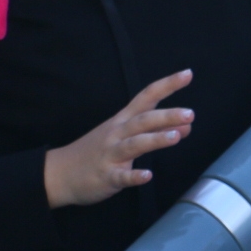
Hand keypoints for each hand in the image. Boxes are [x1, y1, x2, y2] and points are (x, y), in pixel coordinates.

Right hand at [43, 70, 194, 208]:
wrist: (60, 172)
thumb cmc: (98, 151)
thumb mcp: (126, 136)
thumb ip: (156, 130)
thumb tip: (186, 127)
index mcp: (123, 120)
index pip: (147, 97)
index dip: (167, 85)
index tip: (188, 74)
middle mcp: (117, 133)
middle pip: (143, 120)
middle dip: (166, 115)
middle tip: (190, 113)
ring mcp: (111, 155)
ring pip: (134, 144)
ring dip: (155, 139)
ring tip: (176, 137)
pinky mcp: (106, 176)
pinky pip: (121, 177)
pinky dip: (134, 176)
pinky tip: (147, 176)